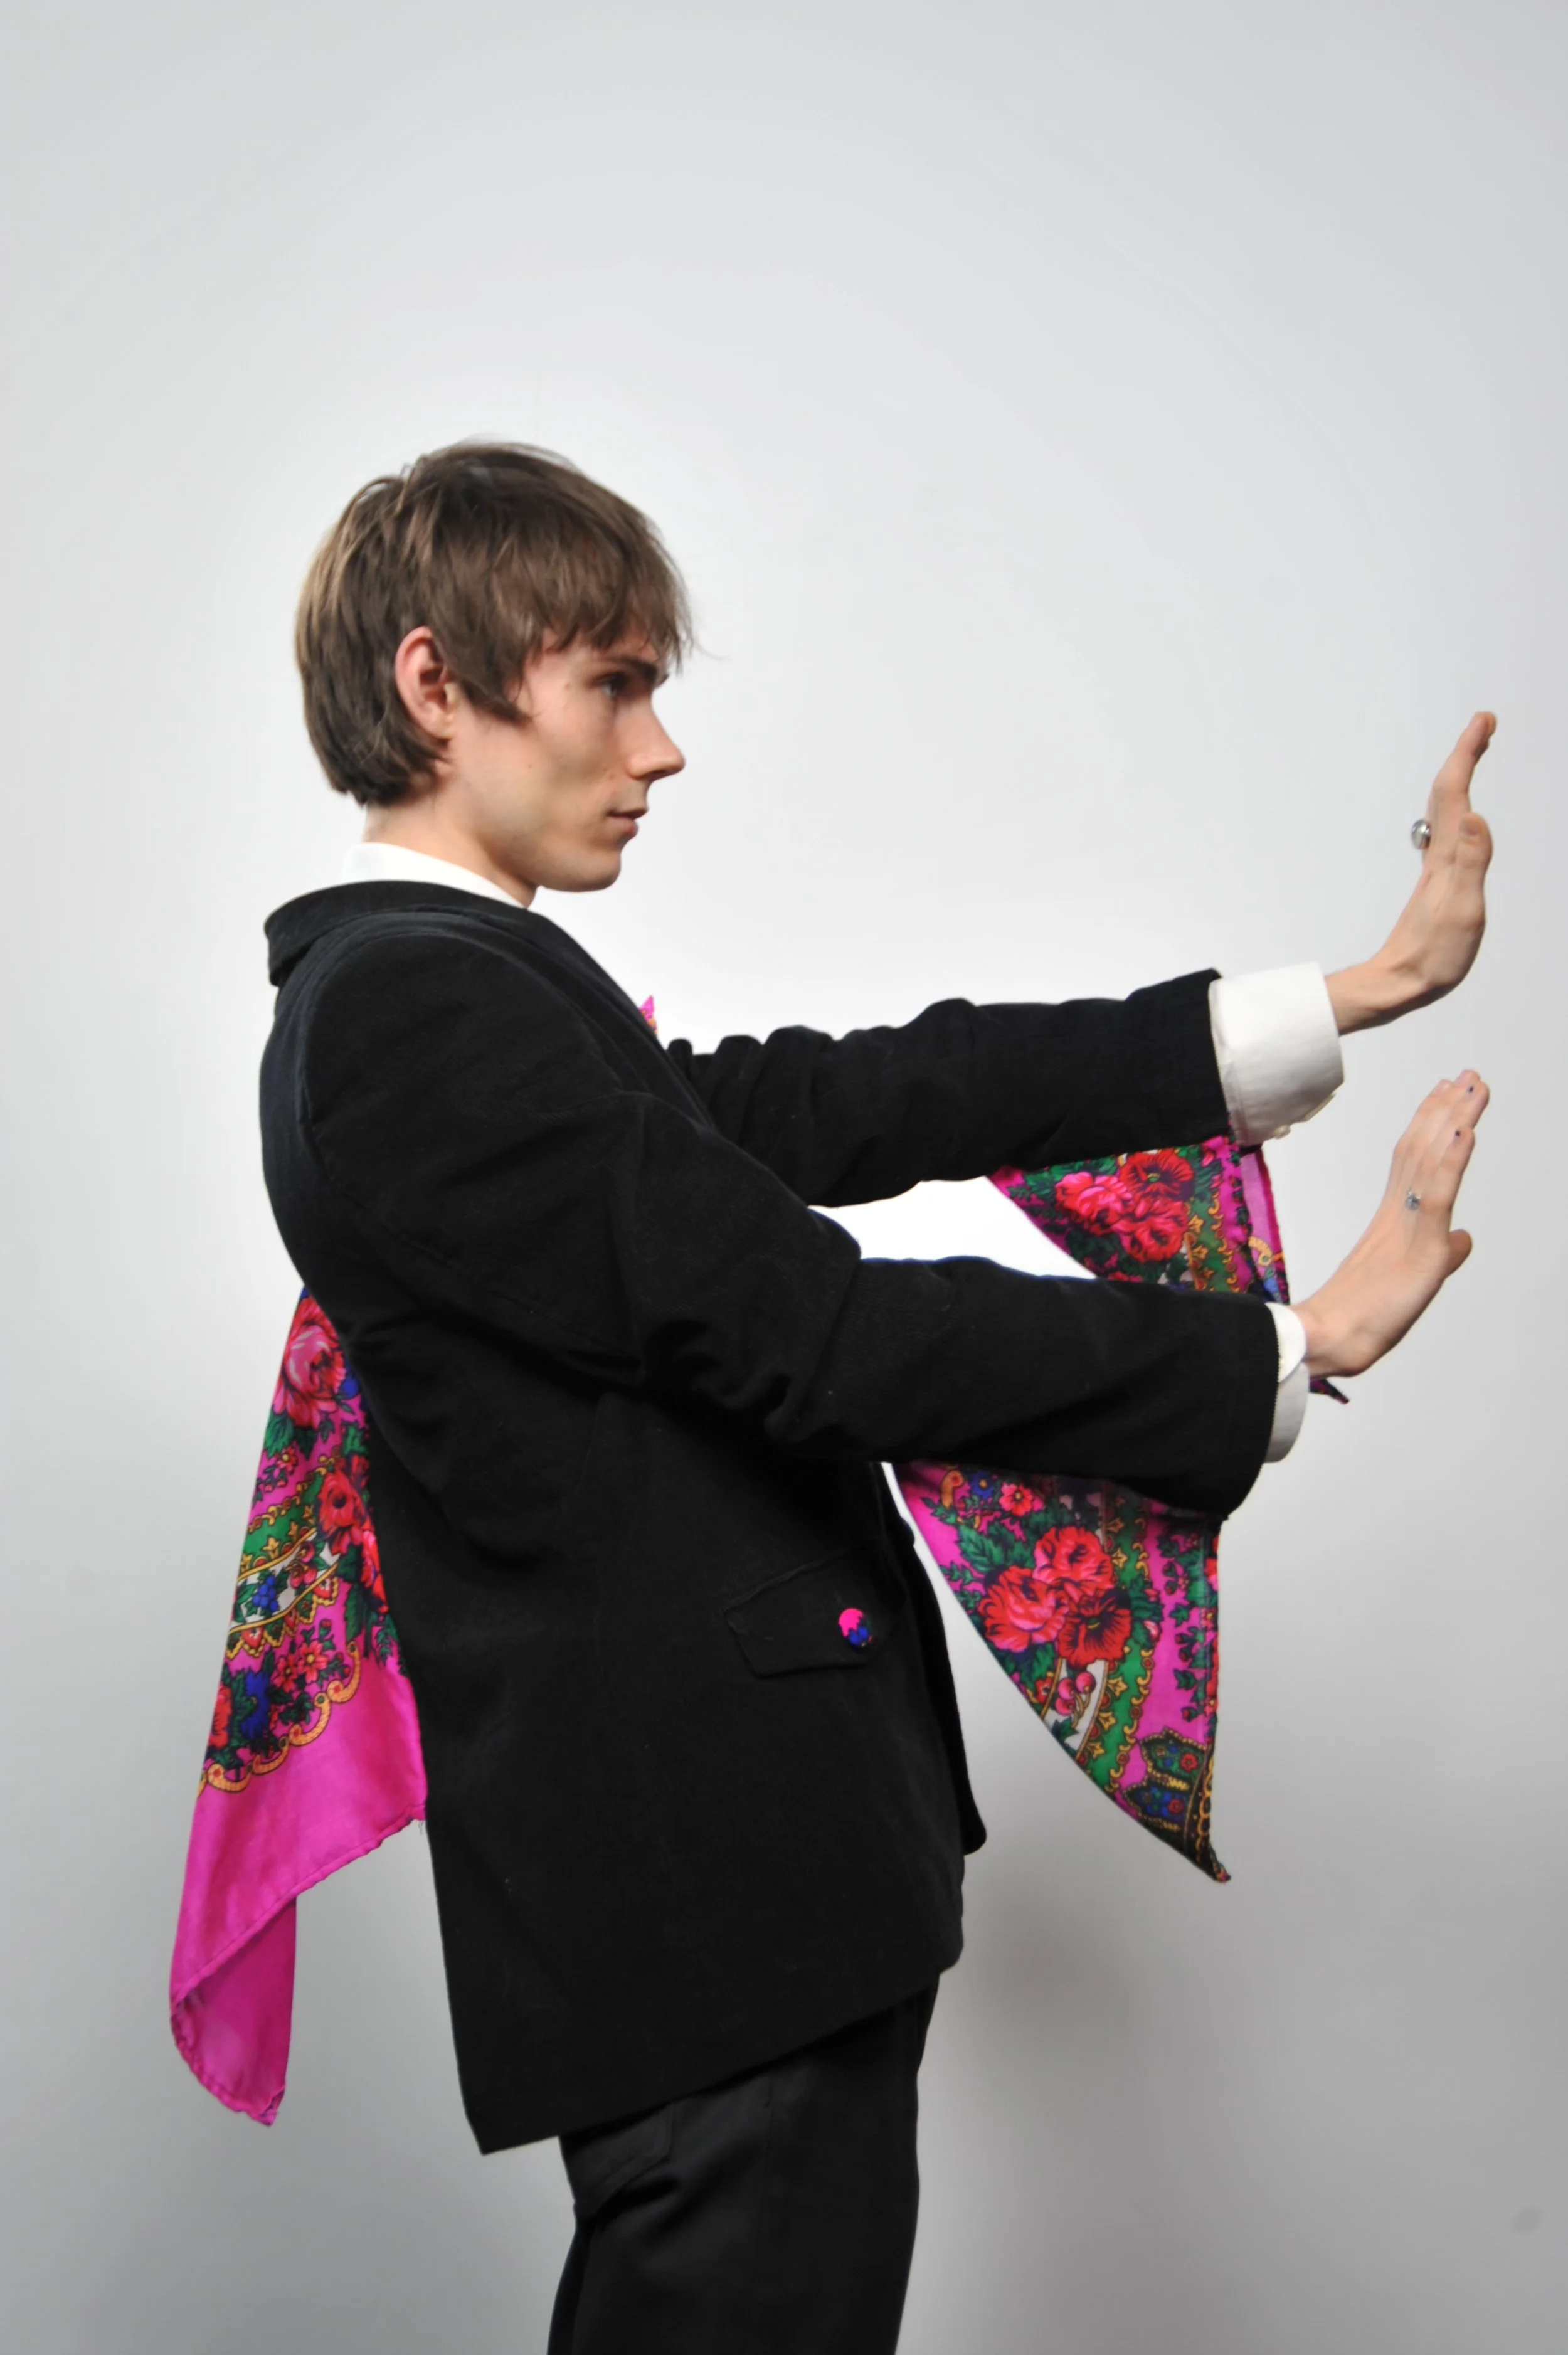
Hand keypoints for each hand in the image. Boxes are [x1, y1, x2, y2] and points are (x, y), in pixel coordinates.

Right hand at [1295, 1072, 1486, 1377]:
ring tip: (1472, 1085)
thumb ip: (1442, 1251)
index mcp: (1393, 1216)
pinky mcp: (1417, 1245)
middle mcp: (1397, 1210)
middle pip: (1423, 1146)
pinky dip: (1452, 1161)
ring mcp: (1407, 1224)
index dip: (1432, 1121)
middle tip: (1467, 1073)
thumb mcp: (1417, 1278)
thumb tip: (1465, 1238)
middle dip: (1447, 1107)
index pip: (1415, 1157)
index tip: (1447, 1090)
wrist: (1330, 1339)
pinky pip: (1436, 1195)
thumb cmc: (1362, 1316)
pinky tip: (1465, 1132)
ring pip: (1432, 1160)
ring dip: (1454, 1119)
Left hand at [1326, 712, 1495, 1033]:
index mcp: (1447, 857)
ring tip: (1475, 752)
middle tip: (1484, 724)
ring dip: (1460, 775)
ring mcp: (1436, 868)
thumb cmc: (1433, 956)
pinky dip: (1457, 805)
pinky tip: (1460, 812)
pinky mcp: (1437, 882)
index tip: (1483, 721)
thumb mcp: (1462, 911)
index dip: (1468, 753)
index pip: (1456, 792)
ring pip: (1446, 809)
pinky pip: (1448, 830)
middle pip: (1447, 793)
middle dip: (1466, 754)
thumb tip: (1475, 816)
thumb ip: (1471, 863)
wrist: (1400, 984)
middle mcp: (1438, 855)